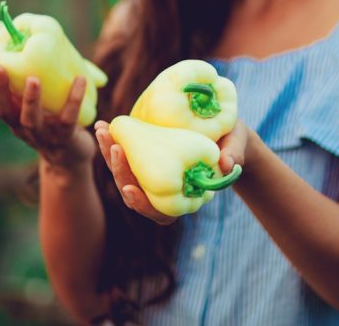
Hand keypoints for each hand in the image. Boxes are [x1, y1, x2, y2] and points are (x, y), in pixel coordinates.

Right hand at [0, 42, 96, 170]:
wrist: (68, 156)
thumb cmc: (48, 116)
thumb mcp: (31, 98)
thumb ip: (27, 73)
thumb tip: (30, 29)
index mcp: (7, 111)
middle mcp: (17, 124)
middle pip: (0, 108)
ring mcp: (39, 134)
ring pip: (29, 118)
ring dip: (30, 99)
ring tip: (34, 79)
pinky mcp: (63, 137)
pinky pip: (68, 119)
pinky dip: (73, 99)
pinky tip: (80, 80)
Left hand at [91, 119, 251, 224]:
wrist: (223, 130)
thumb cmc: (232, 142)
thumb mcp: (236, 146)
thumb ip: (234, 155)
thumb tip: (228, 165)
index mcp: (184, 197)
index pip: (159, 212)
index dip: (143, 204)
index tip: (130, 189)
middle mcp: (164, 190)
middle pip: (134, 190)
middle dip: (118, 170)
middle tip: (113, 146)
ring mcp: (152, 174)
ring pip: (124, 173)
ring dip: (108, 153)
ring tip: (101, 130)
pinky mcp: (145, 157)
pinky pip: (124, 155)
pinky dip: (112, 142)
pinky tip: (103, 126)